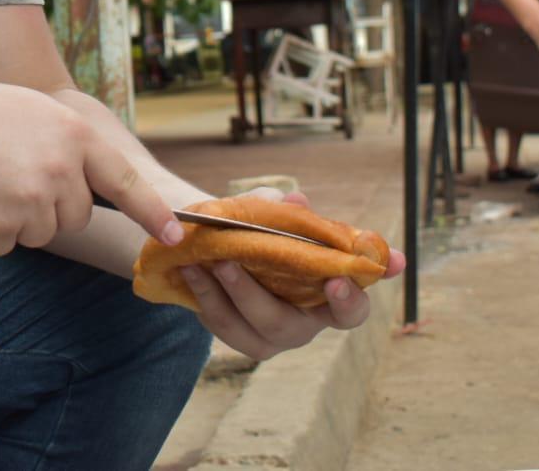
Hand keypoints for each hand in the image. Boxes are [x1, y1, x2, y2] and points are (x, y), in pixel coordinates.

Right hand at [0, 79, 181, 256]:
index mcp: (74, 136)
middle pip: (77, 215)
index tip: (177, 239)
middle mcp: (59, 172)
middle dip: (51, 203)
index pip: (126, 183)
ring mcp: (29, 205)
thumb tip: (95, 185)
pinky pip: (9, 245)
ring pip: (42, 232)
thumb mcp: (36, 110)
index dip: (153, 214)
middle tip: (9, 170)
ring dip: (19, 217)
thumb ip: (71, 145)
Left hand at [176, 189, 406, 359]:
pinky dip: (202, 294)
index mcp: (328, 301)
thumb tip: (294, 202)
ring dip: (218, 293)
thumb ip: (290, 213)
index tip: (337, 281)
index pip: (351, 312)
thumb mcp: (284, 219)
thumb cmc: (275, 236)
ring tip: (200, 262)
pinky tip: (187, 268)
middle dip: (251, 294)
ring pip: (242, 328)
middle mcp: (301, 326)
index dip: (349, 300)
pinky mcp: (236, 337)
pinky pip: (218, 323)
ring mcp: (267, 337)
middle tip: (227, 262)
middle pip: (283, 323)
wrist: (236, 249)